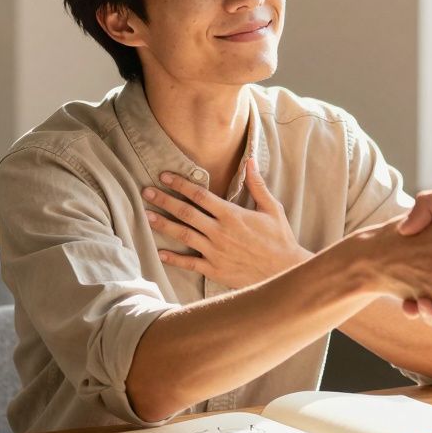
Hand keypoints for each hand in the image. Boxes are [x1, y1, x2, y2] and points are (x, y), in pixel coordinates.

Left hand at [145, 158, 312, 288]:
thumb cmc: (280, 239)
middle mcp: (220, 232)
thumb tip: (250, 161)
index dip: (180, 184)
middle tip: (146, 192)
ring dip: (164, 225)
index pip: (200, 195)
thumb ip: (258, 185)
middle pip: (186, 213)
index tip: (164, 176)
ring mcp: (215, 252)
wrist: (284, 271)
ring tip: (148, 216)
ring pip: (183, 235)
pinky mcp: (215, 270)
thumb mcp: (273, 209)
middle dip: (164, 201)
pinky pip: (190, 263)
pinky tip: (160, 253)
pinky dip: (174, 258)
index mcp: (232, 214)